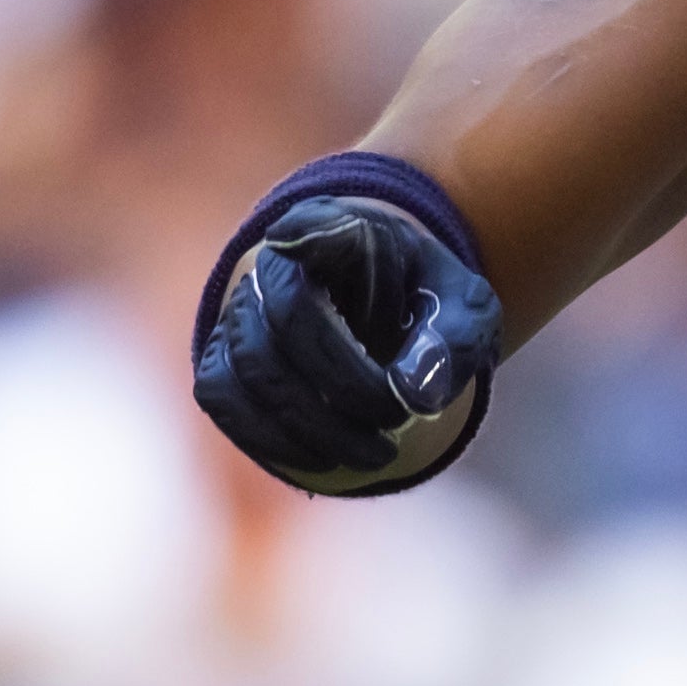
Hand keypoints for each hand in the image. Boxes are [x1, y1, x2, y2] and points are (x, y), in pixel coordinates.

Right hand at [195, 193, 498, 493]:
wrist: (390, 302)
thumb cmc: (427, 299)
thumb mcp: (465, 307)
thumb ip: (453, 341)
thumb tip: (416, 394)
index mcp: (331, 225)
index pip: (312, 256)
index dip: (336, 315)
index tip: (385, 382)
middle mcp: (271, 261)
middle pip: (283, 326)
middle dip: (342, 390)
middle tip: (394, 428)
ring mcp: (238, 307)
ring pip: (249, 368)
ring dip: (309, 425)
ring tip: (374, 455)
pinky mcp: (223, 354)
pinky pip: (221, 396)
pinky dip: (265, 436)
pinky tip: (321, 460)